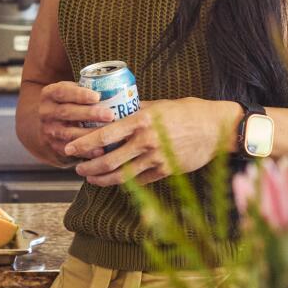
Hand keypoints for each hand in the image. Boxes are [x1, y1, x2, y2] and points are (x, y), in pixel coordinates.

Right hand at [36, 81, 114, 162]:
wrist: (49, 126)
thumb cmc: (68, 104)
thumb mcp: (70, 93)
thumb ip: (85, 90)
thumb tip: (117, 88)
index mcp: (49, 94)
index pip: (62, 92)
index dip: (79, 94)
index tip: (97, 96)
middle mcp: (46, 112)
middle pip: (66, 112)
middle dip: (89, 114)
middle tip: (110, 115)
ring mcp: (48, 131)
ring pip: (68, 133)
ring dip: (90, 134)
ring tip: (109, 133)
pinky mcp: (54, 147)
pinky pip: (71, 150)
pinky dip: (87, 151)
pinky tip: (101, 151)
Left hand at [62, 98, 240, 186]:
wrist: (217, 128)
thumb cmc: (189, 111)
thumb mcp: (160, 105)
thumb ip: (136, 110)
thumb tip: (114, 110)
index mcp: (141, 121)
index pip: (104, 135)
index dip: (83, 144)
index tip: (69, 148)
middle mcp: (146, 141)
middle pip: (108, 160)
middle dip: (87, 167)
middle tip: (77, 167)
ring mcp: (156, 159)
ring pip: (121, 175)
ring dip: (101, 178)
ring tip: (90, 177)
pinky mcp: (166, 171)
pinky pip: (139, 181)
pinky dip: (124, 182)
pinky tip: (115, 180)